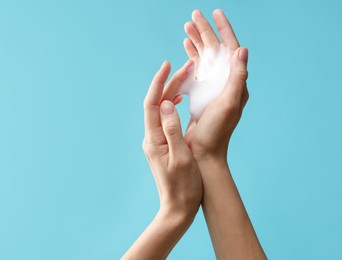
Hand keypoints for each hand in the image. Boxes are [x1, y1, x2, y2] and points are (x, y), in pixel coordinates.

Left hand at [142, 60, 202, 216]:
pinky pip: (165, 119)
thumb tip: (165, 104)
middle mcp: (151, 138)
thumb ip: (172, 130)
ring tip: (186, 79)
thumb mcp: (181, 157)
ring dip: (171, 93)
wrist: (178, 208)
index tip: (168, 64)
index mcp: (154, 139)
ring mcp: (156, 142)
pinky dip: (172, 106)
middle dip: (169, 83)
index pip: (152, 103)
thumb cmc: (184, 186)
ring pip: (161, 110)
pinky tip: (180, 102)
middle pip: (156, 104)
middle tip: (186, 67)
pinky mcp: (162, 146)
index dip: (159, 82)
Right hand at [163, 9, 248, 161]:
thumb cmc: (217, 131)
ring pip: (206, 58)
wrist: (204, 152)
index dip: (225, 29)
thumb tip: (242, 49)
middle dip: (206, 31)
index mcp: (235, 82)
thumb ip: (238, 77)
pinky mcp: (202, 93)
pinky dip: (192, 57)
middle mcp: (226, 82)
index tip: (216, 13)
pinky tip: (186, 48)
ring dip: (197, 42)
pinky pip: (198, 69)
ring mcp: (214, 87)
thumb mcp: (229, 103)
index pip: (232, 49)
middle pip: (216, 50)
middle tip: (195, 14)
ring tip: (187, 27)